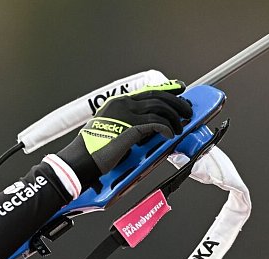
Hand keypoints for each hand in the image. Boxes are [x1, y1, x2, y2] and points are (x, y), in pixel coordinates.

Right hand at [58, 80, 192, 178]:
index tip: (179, 88)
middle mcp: (123, 105)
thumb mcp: (110, 129)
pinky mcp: (131, 128)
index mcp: (118, 103)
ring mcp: (127, 115)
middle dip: (177, 103)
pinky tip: (170, 135)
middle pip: (158, 97)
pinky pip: (156, 124)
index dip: (167, 89)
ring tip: (180, 127)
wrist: (81, 160)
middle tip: (187, 111)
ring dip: (174, 118)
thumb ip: (127, 123)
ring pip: (160, 109)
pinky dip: (167, 129)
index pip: (148, 91)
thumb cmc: (92, 150)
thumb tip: (148, 129)